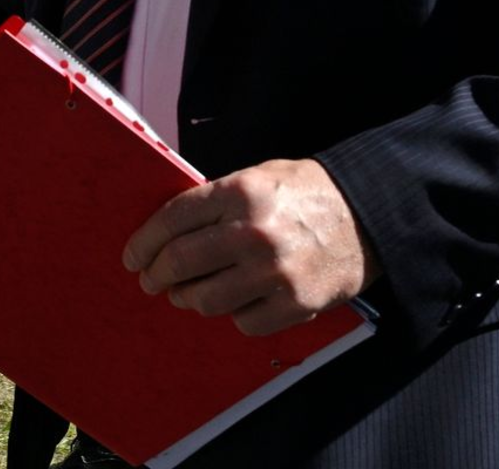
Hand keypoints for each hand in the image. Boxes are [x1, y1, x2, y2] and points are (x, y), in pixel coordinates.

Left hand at [123, 158, 379, 335]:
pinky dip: (230, 316)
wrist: (366, 214)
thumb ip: (213, 200)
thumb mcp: (254, 177)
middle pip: (181, 262)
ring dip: (187, 299)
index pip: (172, 219)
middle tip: (149, 279)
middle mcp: (252, 232)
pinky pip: (243, 322)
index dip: (144, 241)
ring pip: (206, 299)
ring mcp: (274, 272)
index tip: (132, 256)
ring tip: (183, 295)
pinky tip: (230, 304)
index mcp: (238, 192)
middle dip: (156, 274)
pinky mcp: (295, 304)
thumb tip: (166, 229)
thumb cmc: (303, 191)